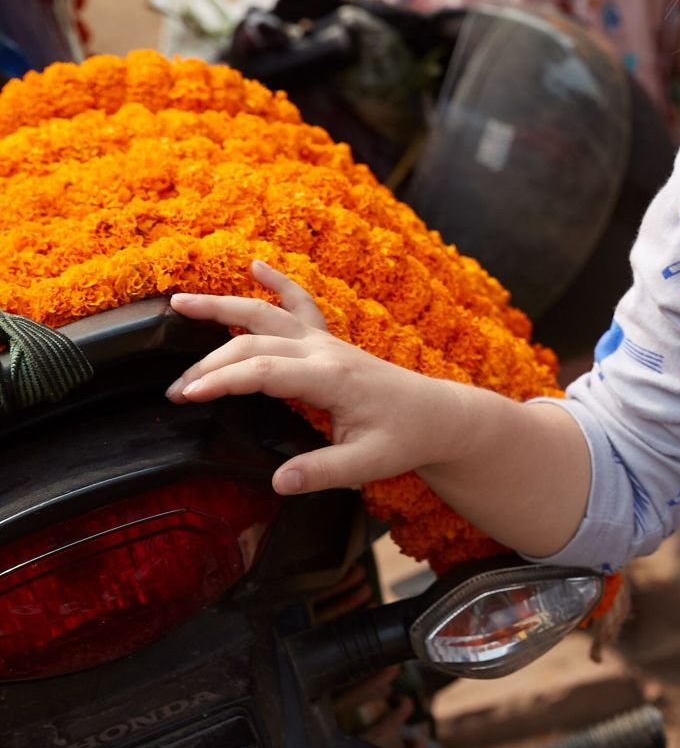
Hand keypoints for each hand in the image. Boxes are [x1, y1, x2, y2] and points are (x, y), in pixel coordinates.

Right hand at [169, 261, 466, 496]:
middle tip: (173, 391)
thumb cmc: (405, 439)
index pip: (264, 370)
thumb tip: (279, 482)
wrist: (438, 416)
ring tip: (178, 303)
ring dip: (222, 307)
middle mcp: (324, 351)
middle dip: (208, 363)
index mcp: (331, 377)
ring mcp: (325, 341)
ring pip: (267, 314)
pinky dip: (277, 282)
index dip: (222, 380)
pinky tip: (255, 265)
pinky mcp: (328, 341)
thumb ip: (322, 472)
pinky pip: (300, 303)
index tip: (187, 396)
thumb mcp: (368, 464)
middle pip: (253, 342)